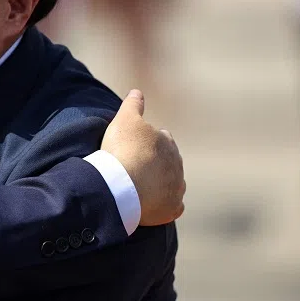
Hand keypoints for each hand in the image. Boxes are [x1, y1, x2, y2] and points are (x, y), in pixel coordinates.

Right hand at [101, 90, 184, 225]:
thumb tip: (137, 91)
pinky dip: (166, 204)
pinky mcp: (171, 209)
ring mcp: (176, 189)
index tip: (137, 144)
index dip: (150, 140)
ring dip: (162, 183)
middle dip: (158, 162)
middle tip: (138, 164)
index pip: (163, 138)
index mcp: (167, 143)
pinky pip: (173, 206)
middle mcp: (177, 166)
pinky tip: (155, 203)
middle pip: (169, 162)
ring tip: (144, 184)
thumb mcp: (124, 120)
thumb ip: (132, 105)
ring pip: (173, 184)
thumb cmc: (123, 149)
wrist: (122, 185)